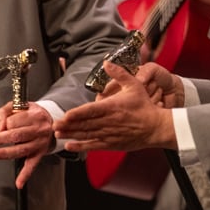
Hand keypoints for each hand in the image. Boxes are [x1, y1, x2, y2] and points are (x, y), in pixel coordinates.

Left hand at [0, 101, 56, 187]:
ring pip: (21, 150)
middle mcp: (40, 130)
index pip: (14, 121)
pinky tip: (19, 183)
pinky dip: (25, 175)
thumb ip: (4, 113)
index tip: (0, 127)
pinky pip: (33, 165)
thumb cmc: (32, 114)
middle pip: (16, 135)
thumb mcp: (19, 105)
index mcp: (36, 115)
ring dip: (4, 154)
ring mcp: (41, 143)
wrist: (53, 122)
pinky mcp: (41, 153)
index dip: (3, 124)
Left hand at [55, 62, 179, 152]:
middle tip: (54, 125)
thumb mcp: (134, 85)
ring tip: (58, 134)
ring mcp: (110, 134)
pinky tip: (70, 145)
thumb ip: (119, 73)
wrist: (155, 127)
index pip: (92, 111)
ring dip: (71, 134)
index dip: (78, 114)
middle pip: (85, 124)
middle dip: (69, 125)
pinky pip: (93, 145)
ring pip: (87, 135)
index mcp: (113, 107)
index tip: (66, 115)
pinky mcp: (111, 143)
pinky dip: (81, 146)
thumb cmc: (145, 106)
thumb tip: (106, 62)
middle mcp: (110, 122)